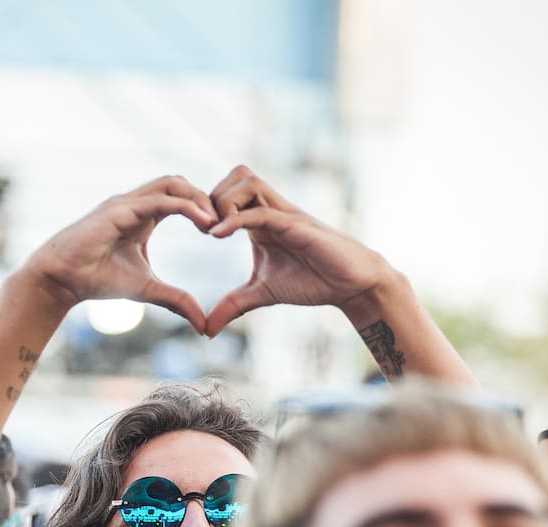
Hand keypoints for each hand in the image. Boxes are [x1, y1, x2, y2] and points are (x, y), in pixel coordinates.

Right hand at [23, 175, 215, 333]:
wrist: (61, 280)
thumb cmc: (97, 280)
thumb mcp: (148, 290)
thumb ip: (176, 300)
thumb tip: (203, 324)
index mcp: (142, 215)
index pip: (180, 197)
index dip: (204, 208)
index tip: (221, 231)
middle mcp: (135, 203)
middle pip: (179, 183)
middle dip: (206, 198)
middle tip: (225, 223)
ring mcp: (127, 203)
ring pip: (172, 184)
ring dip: (199, 198)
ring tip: (217, 222)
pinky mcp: (119, 209)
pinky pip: (160, 200)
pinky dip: (186, 206)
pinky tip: (204, 221)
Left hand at [205, 165, 391, 336]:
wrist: (350, 286)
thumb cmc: (312, 282)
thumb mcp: (261, 294)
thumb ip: (232, 305)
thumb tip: (206, 329)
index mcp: (260, 221)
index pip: (229, 192)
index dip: (207, 205)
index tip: (197, 230)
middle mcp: (272, 210)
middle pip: (237, 175)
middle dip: (212, 197)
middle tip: (203, 228)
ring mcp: (285, 214)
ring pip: (248, 181)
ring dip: (224, 201)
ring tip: (214, 231)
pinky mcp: (296, 225)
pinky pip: (262, 211)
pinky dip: (237, 219)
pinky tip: (219, 236)